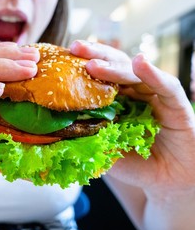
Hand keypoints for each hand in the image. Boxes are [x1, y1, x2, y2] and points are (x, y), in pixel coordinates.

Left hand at [70, 40, 194, 195]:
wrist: (164, 181)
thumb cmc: (132, 162)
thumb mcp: (102, 148)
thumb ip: (85, 136)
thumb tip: (52, 130)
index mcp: (116, 99)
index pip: (98, 76)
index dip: (81, 65)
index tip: (61, 57)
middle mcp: (135, 92)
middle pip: (114, 67)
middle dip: (94, 56)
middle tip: (75, 48)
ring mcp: (156, 95)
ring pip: (135, 74)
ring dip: (115, 67)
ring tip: (93, 64)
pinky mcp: (177, 104)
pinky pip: (165, 86)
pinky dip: (153, 74)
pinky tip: (140, 63)